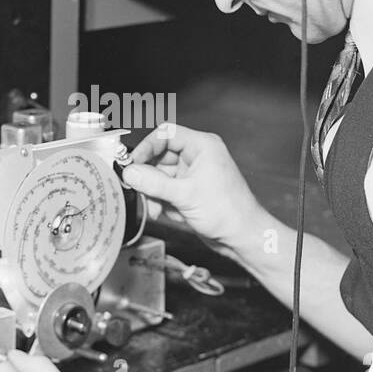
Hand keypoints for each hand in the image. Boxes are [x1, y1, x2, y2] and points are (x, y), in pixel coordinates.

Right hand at [122, 123, 268, 258]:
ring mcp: (193, 174)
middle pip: (160, 157)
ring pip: (160, 176)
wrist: (242, 236)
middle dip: (149, 177)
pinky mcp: (190, 190)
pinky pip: (166, 190)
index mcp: (202, 146)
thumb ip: (153, 183)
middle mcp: (197, 157)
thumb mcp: (185, 195)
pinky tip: (168, 212)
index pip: (166, 134)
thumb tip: (130, 172)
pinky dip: (162, 201)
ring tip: (156, 208)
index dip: (147, 147)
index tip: (132, 163)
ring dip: (154, 193)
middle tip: (139, 189)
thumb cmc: (229, 212)